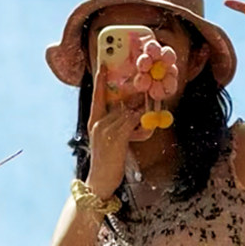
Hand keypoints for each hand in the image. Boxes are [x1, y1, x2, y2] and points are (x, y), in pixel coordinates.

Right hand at [86, 65, 142, 200]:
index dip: (100, 80)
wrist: (100, 181)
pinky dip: (141, 121)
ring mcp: (104, 129)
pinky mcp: (114, 137)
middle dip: (133, 97)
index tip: (103, 64)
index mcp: (94, 122)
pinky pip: (131, 122)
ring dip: (141, 111)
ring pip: (127, 111)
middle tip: (145, 88)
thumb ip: (117, 126)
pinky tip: (148, 124)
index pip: (97, 97)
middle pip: (118, 102)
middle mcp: (97, 123)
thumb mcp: (109, 141)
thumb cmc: (107, 162)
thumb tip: (133, 114)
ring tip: (150, 110)